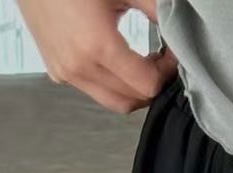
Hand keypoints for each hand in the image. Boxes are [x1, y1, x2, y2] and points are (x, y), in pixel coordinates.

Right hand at [18, 0, 177, 112]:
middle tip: (159, 61)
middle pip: (131, 101)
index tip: (170, 55)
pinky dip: (110, 83)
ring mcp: (65, 72)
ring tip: (140, 61)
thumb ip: (154, 10)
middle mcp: (78, 66)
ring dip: (131, 88)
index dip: (166, 73)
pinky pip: (92, 90)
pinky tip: (114, 59)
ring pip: (112, 101)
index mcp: (97, 45)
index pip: (147, 86)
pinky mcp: (56, 71)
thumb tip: (177, 28)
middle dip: (151, 85)